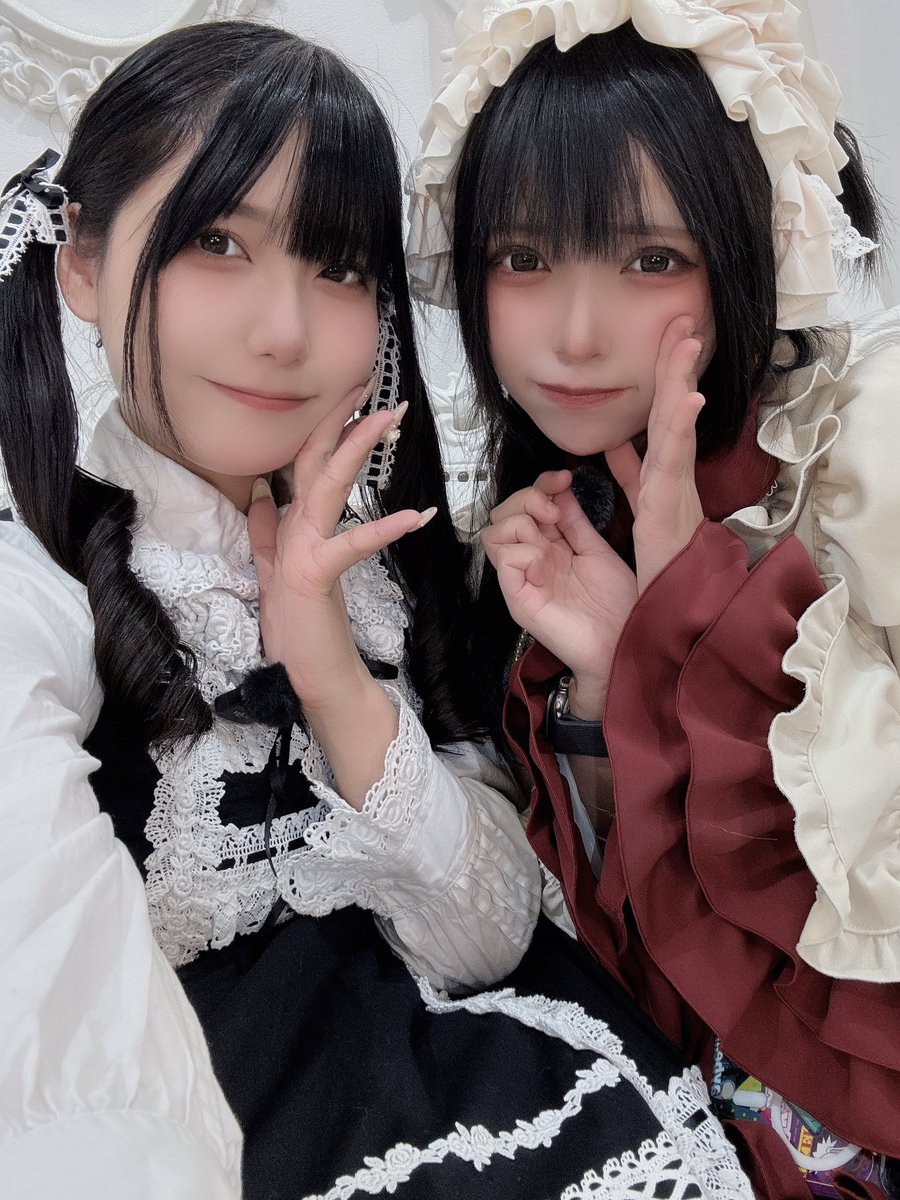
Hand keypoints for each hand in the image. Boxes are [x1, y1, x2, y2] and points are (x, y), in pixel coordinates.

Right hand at [247, 386, 433, 706]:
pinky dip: (384, 529)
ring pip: (325, 484)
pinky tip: (417, 515)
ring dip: (356, 448)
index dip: (328, 425)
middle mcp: (294, 528)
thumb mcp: (278, 571)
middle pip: (315, 460)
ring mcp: (300, 549)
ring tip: (386, 420)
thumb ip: (266, 531)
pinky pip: (351, 544)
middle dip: (343, 420)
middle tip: (374, 388)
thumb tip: (261, 495)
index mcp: (293, 524)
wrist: (307, 673)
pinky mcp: (312, 575)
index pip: (307, 462)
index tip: (357, 394)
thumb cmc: (300, 625)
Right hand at [482, 471, 636, 711]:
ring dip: (521, 523)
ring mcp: (522, 580)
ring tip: (549, 534)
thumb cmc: (618, 606)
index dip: (540, 484)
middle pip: (502, 514)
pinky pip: (505, 561)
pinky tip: (546, 560)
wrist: (625, 643)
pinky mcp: (519, 600)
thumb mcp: (596, 550)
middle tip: (554, 510)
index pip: (524, 505)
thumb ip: (575, 521)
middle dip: (526, 499)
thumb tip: (562, 486)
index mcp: (549, 548)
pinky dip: (524, 551)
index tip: (564, 477)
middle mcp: (531, 562)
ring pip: (493, 533)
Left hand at [605, 315, 704, 593]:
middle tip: (683, 322)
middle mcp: (673, 473)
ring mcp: (675, 485)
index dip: (666, 376)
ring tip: (686, 343)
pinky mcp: (670, 502)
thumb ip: (629, 471)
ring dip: (681, 381)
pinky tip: (688, 399)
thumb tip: (616, 441)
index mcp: (662, 470)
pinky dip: (681, 428)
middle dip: (676, 364)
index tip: (669, 339)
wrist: (674, 600)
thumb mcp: (639, 502)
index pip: (662, 413)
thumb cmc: (662, 557)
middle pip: (674, 408)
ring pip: (678, 424)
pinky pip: (675, 460)